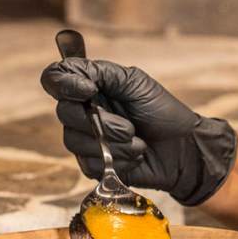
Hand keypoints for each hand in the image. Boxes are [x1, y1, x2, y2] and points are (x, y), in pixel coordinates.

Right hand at [40, 57, 237, 205]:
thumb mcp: (136, 83)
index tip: (89, 90)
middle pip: (64, 113)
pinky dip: (115, 161)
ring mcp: (86, 139)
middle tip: (130, 128)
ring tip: (137, 143)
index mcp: (90, 87)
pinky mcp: (93, 164)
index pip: (55, 78)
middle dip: (100, 122)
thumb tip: (77, 76)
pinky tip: (134, 157)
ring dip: (112, 144)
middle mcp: (83, 112)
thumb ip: (103, 73)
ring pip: (75, 142)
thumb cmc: (163, 112)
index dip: (63, 84)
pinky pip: (88, 164)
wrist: (182, 149)